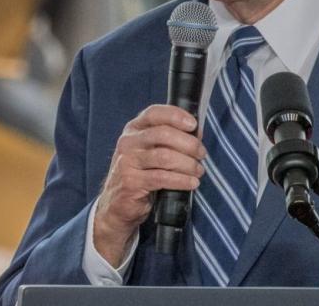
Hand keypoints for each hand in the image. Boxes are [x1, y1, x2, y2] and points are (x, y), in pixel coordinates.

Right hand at [93, 105, 205, 266]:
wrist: (118, 204)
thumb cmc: (141, 173)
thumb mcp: (150, 151)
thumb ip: (169, 140)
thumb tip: (196, 134)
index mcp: (134, 129)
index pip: (154, 113)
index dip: (176, 116)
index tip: (193, 125)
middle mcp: (128, 142)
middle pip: (163, 134)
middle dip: (189, 144)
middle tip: (201, 154)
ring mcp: (127, 162)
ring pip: (165, 157)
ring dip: (188, 164)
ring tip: (198, 170)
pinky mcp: (131, 182)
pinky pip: (162, 178)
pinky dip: (182, 180)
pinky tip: (192, 183)